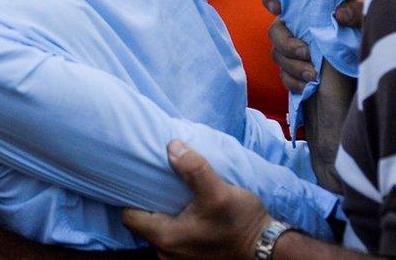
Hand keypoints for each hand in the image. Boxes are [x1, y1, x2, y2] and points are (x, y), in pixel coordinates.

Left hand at [122, 140, 271, 259]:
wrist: (267, 249)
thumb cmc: (241, 222)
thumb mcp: (218, 191)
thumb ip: (194, 169)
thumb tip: (172, 146)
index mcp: (165, 238)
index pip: (129, 217)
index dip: (130, 197)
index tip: (138, 180)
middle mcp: (165, 254)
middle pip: (142, 225)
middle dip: (147, 204)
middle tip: (155, 182)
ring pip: (157, 232)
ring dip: (162, 214)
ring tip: (170, 194)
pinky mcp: (190, 259)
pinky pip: (172, 238)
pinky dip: (174, 224)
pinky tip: (185, 210)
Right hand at [261, 0, 363, 93]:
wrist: (366, 63)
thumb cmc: (361, 34)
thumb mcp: (363, 20)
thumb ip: (355, 12)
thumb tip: (340, 14)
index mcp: (307, 10)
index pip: (283, 0)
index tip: (277, 8)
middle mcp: (295, 28)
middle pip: (275, 32)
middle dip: (287, 44)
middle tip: (305, 53)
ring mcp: (292, 51)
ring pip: (279, 56)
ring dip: (293, 66)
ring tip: (312, 74)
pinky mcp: (296, 71)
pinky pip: (284, 76)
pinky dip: (293, 82)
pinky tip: (307, 86)